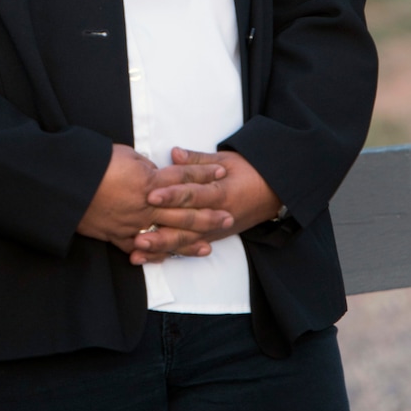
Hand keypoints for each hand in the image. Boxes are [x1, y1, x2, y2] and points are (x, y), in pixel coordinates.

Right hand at [76, 144, 228, 248]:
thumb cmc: (93, 162)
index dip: (204, 173)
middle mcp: (146, 205)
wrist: (65, 184)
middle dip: (208, 213)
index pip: (183, 176)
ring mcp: (134, 224)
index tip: (222, 171)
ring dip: (190, 240)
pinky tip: (169, 256)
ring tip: (209, 245)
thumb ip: (144, 165)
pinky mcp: (118, 236)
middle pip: (184, 210)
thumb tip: (154, 171)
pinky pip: (142, 248)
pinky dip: (156, 253)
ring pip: (168, 234)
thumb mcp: (124, 154)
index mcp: (149, 180)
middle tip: (229, 216)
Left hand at [130, 146, 281, 264]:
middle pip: (186, 224)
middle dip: (161, 229)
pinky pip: (190, 248)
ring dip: (162, 247)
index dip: (172, 195)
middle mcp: (218, 215)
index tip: (150, 195)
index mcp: (221, 192)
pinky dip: (170, 253)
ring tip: (138, 250)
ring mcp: (215, 230)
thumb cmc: (249, 171)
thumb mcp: (226, 159)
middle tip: (137, 232)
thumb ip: (197, 159)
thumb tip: (174, 153)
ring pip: (186, 242)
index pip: (193, 194)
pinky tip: (151, 257)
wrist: (273, 192)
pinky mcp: (213, 238)